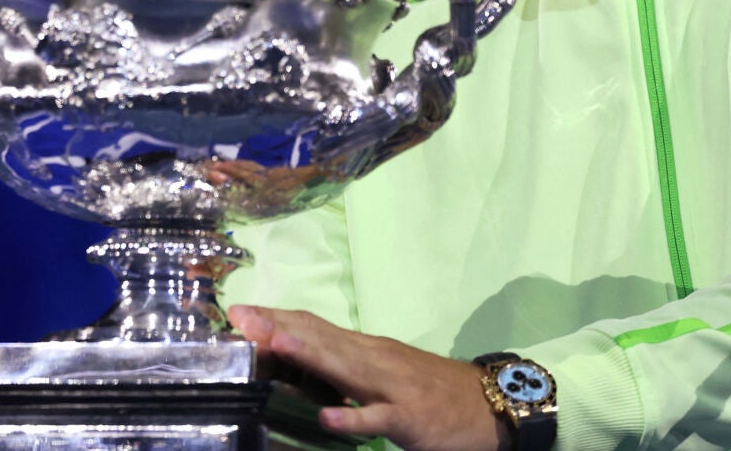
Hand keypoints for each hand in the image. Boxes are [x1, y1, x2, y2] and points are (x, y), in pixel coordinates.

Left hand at [227, 304, 507, 450]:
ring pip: (345, 369)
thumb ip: (346, 369)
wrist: (491, 404)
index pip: (315, 326)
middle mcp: (375, 360)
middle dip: (280, 328)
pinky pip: (378, 418)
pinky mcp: (410, 418)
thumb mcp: (383, 374)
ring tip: (274, 344)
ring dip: (309, 356)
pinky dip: (353, 416)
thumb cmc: (431, 391)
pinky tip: (326, 417)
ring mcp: (393, 387)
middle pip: (322, 339)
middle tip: (241, 318)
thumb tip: (302, 362)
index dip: (277, 318)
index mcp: (365, 350)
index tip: (239, 312)